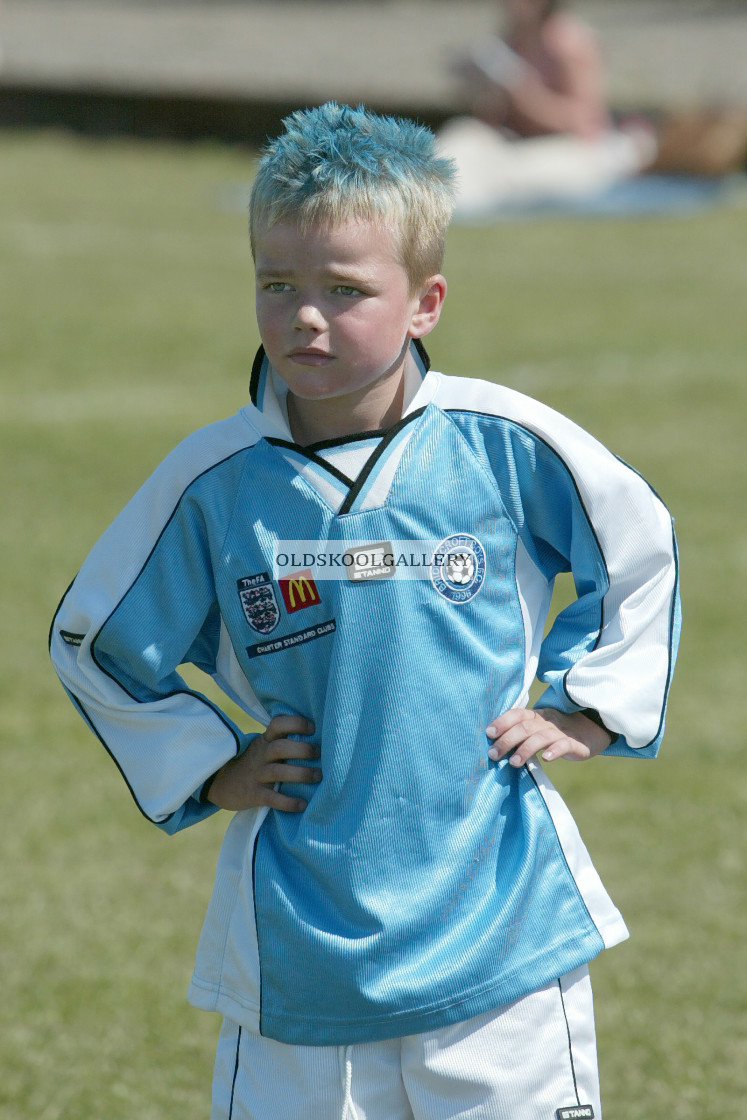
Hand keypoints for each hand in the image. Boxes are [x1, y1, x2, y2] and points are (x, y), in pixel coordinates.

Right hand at [205, 715, 318, 811]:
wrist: (222, 783)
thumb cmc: (254, 762)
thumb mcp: (263, 746)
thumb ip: (283, 741)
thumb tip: (318, 738)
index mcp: (265, 740)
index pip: (278, 724)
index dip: (296, 723)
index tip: (313, 728)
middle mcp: (261, 755)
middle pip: (281, 748)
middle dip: (303, 750)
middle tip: (319, 754)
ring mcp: (257, 775)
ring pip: (279, 772)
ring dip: (301, 774)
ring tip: (318, 776)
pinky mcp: (254, 794)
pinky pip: (272, 798)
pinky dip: (288, 802)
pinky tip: (302, 805)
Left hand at [485, 707, 610, 768]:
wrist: (592, 730)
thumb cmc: (556, 732)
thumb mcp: (539, 728)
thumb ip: (521, 734)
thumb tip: (495, 746)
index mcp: (537, 715)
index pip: (517, 714)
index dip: (502, 721)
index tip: (488, 733)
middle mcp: (547, 721)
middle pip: (525, 727)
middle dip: (507, 740)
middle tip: (493, 754)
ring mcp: (561, 731)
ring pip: (541, 736)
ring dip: (525, 749)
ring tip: (514, 762)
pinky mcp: (575, 743)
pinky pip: (564, 744)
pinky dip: (554, 750)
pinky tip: (545, 759)